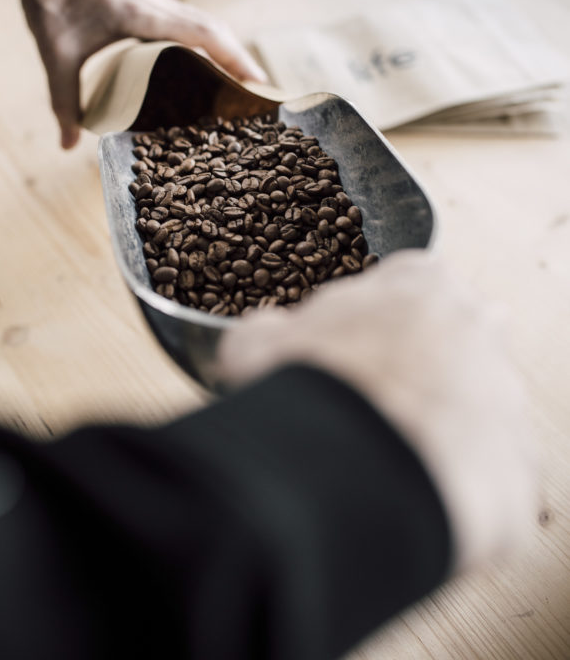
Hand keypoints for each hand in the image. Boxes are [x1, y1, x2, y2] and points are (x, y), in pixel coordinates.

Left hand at [2, 0, 266, 148]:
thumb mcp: (55, 55)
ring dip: (227, 48)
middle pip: (214, 29)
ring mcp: (156, 0)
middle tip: (257, 93)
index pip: (203, 33)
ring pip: (205, 23)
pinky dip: (208, 40)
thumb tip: (67, 145)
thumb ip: (62, 100)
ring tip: (240, 82)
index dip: (233, 57)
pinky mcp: (150, 2)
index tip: (255, 82)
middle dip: (239, 59)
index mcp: (141, 14)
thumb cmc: (49, 2)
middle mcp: (157, 4)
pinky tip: (206, 63)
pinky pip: (189, 20)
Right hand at [218, 252, 536, 573]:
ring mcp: (504, 394)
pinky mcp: (519, 461)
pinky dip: (451, 482)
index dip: (374, 319)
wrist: (349, 475)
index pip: (406, 284)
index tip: (350, 348)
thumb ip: (270, 331)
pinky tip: (408, 494)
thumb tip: (262, 337)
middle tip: (369, 404)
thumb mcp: (258, 345)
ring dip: (436, 427)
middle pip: (448, 341)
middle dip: (414, 368)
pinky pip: (485, 472)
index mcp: (420, 283)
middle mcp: (477, 327)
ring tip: (383, 459)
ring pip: (472, 408)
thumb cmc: (307, 394)